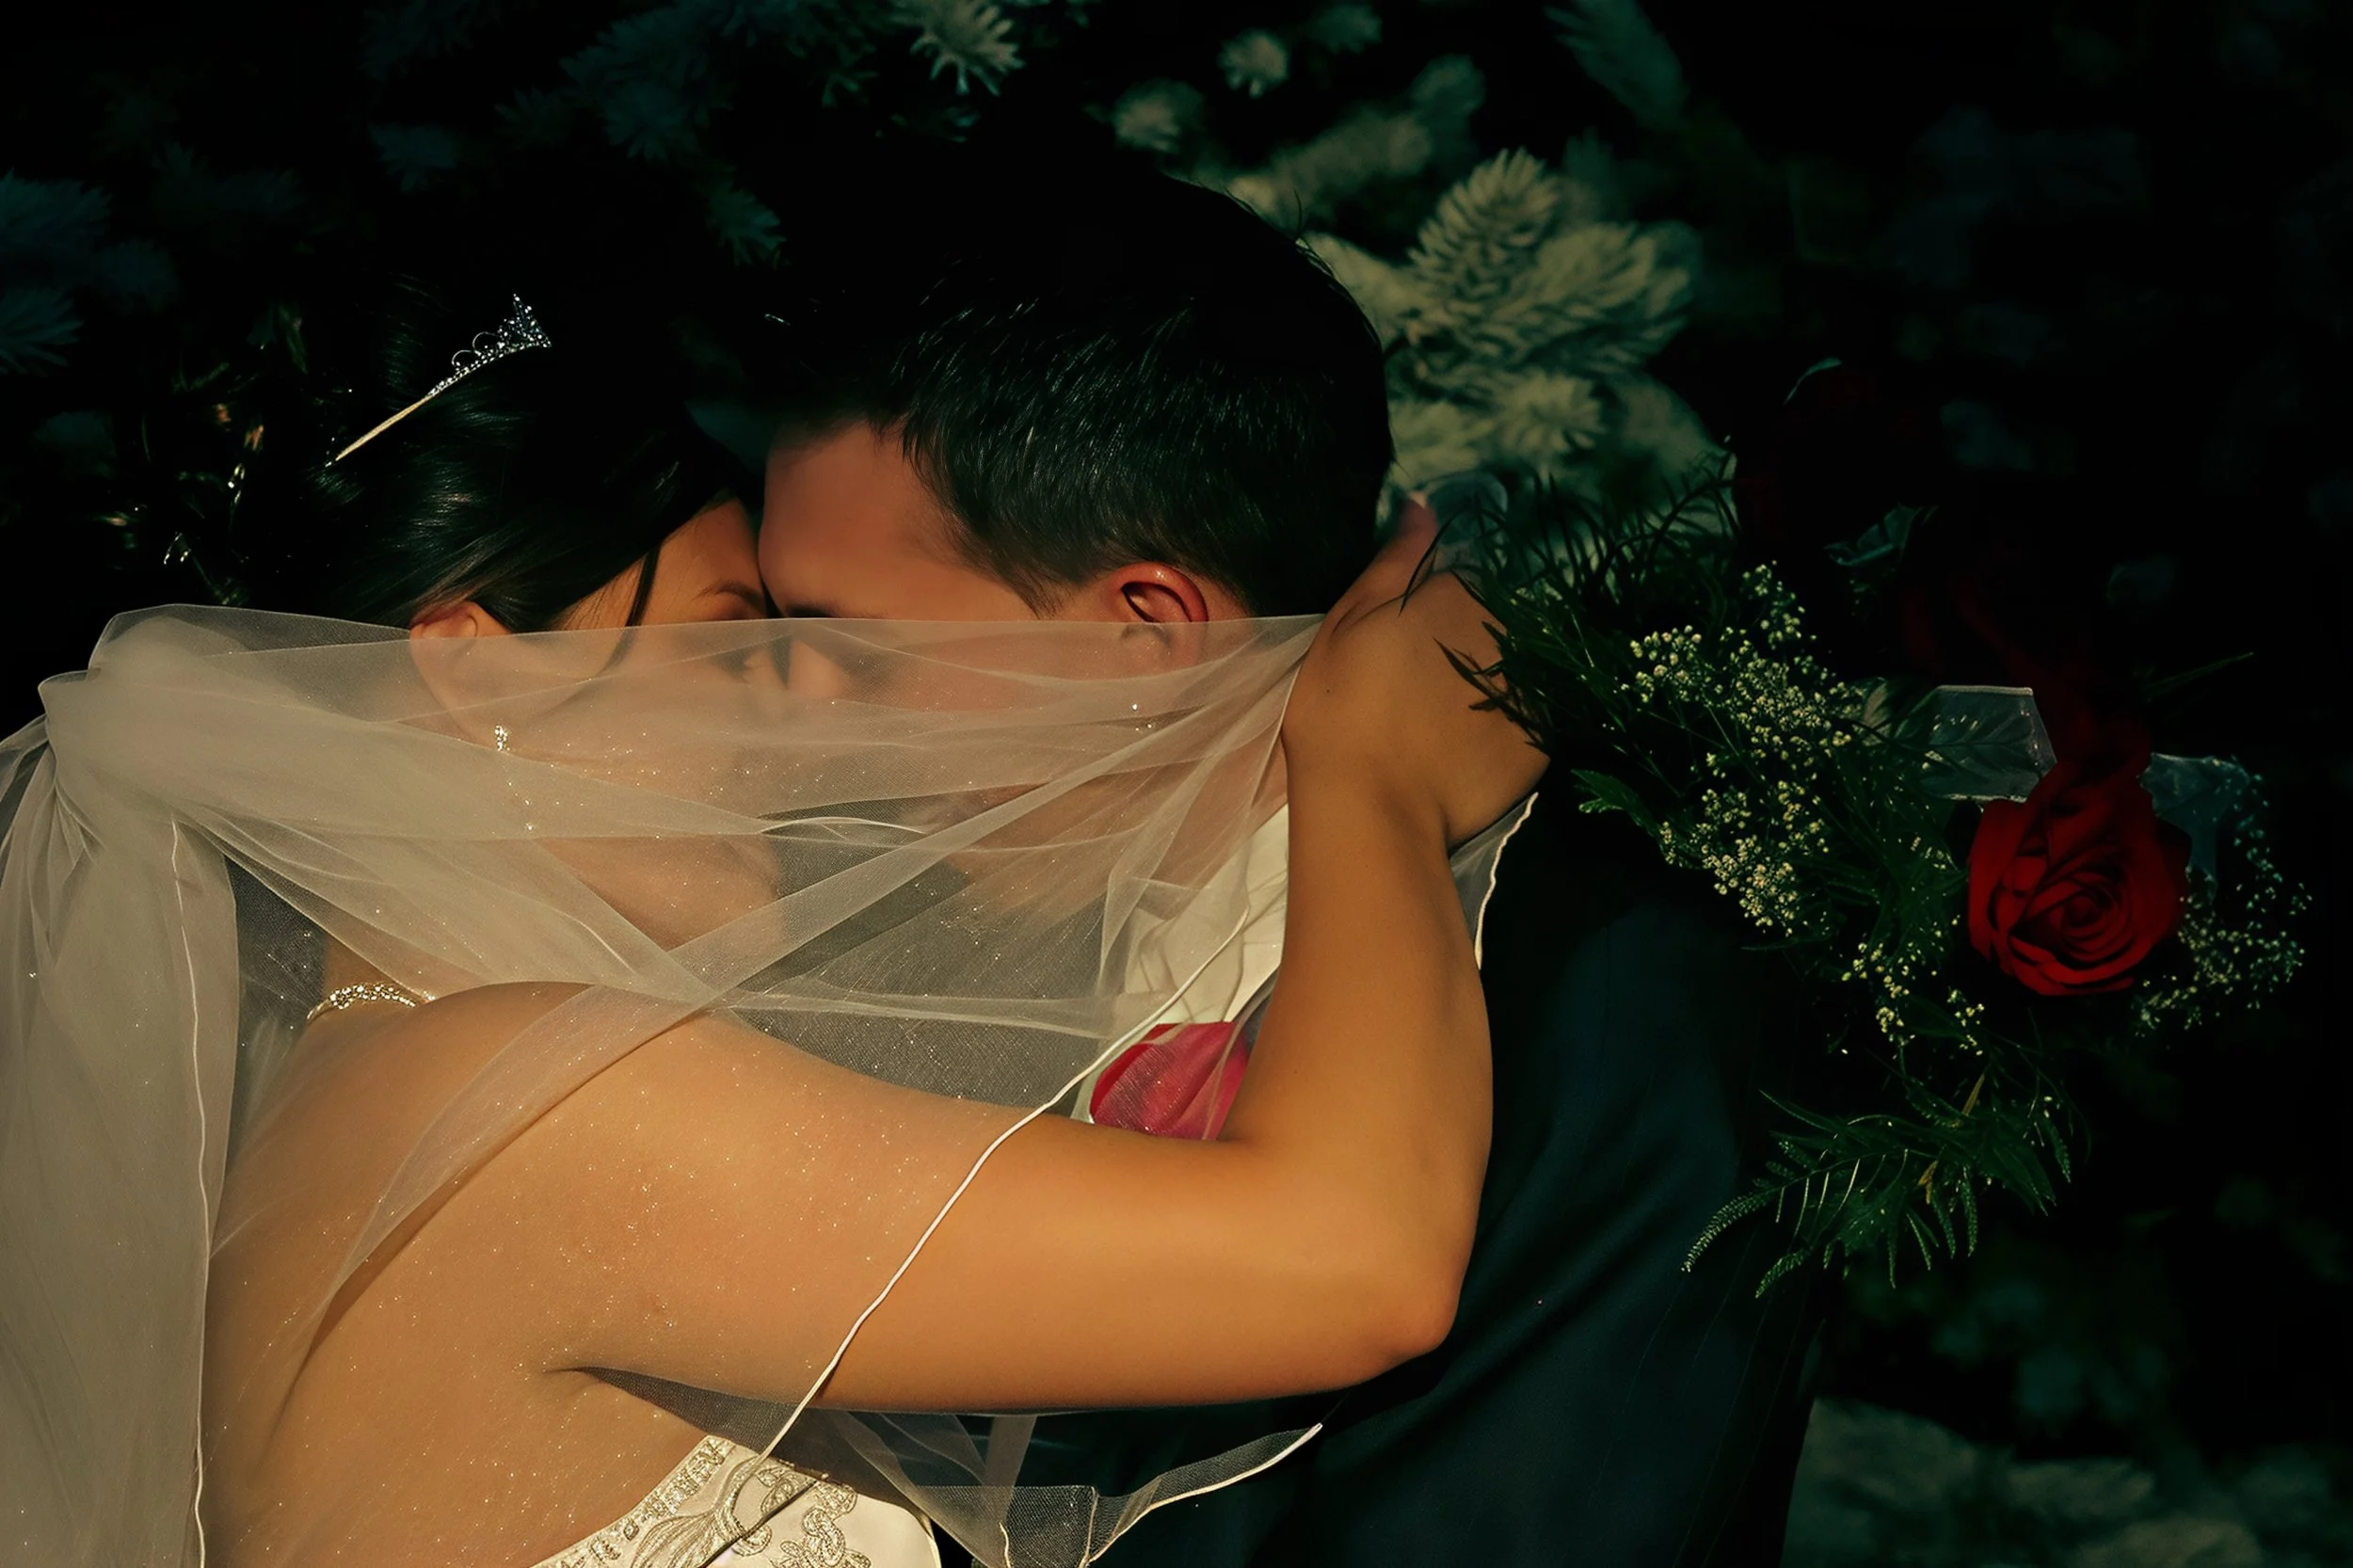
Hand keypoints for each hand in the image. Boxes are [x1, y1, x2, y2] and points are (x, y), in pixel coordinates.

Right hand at [1283, 499, 1547, 845]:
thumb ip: (1393, 561)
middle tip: (1417, 695)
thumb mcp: (1347, 623)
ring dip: (1491, 684)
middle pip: (1495, 623)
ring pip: (1516, 668)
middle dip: (1466, 646)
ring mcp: (1532, 684)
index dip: (1430, 615)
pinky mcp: (1545, 738)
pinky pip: (1531, 718)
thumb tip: (1422, 504)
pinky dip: (1505, 729)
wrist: (1372, 808)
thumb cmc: (1341, 712)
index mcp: (1458, 593)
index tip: (1403, 651)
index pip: (1462, 583)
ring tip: (1443, 727)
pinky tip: (1466, 753)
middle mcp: (1507, 629)